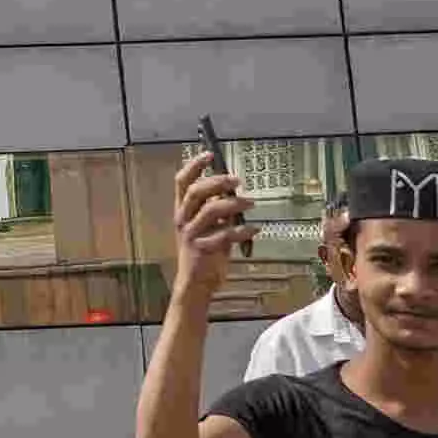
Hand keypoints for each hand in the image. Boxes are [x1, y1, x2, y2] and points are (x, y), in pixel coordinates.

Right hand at [170, 147, 254, 283]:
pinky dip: (242, 230)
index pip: (182, 181)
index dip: (194, 166)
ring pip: (210, 210)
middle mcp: (183, 219)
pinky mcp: (203, 249)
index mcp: (182, 210)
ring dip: (233, 203)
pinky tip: (255, 228)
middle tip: (237, 180)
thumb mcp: (207, 226)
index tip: (209, 154)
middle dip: (217, 181)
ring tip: (251, 202)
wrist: (196, 283)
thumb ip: (215, 208)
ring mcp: (192, 234)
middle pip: (196, 192)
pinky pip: (225, 234)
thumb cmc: (204, 252)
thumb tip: (231, 189)